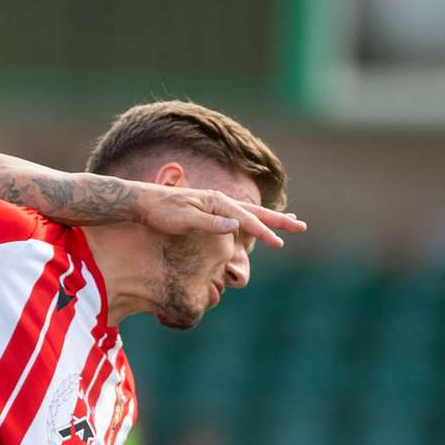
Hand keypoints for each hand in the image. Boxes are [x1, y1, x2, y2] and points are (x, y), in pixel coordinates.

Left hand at [134, 182, 305, 248]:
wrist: (142, 203)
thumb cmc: (161, 212)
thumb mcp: (183, 219)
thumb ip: (210, 223)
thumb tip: (236, 226)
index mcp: (216, 201)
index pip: (246, 219)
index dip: (263, 232)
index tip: (278, 243)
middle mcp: (219, 201)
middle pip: (255, 211)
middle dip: (278, 220)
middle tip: (301, 227)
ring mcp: (215, 206)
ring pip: (249, 213)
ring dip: (269, 220)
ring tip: (289, 223)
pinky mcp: (209, 212)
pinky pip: (237, 218)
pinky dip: (252, 222)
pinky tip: (257, 227)